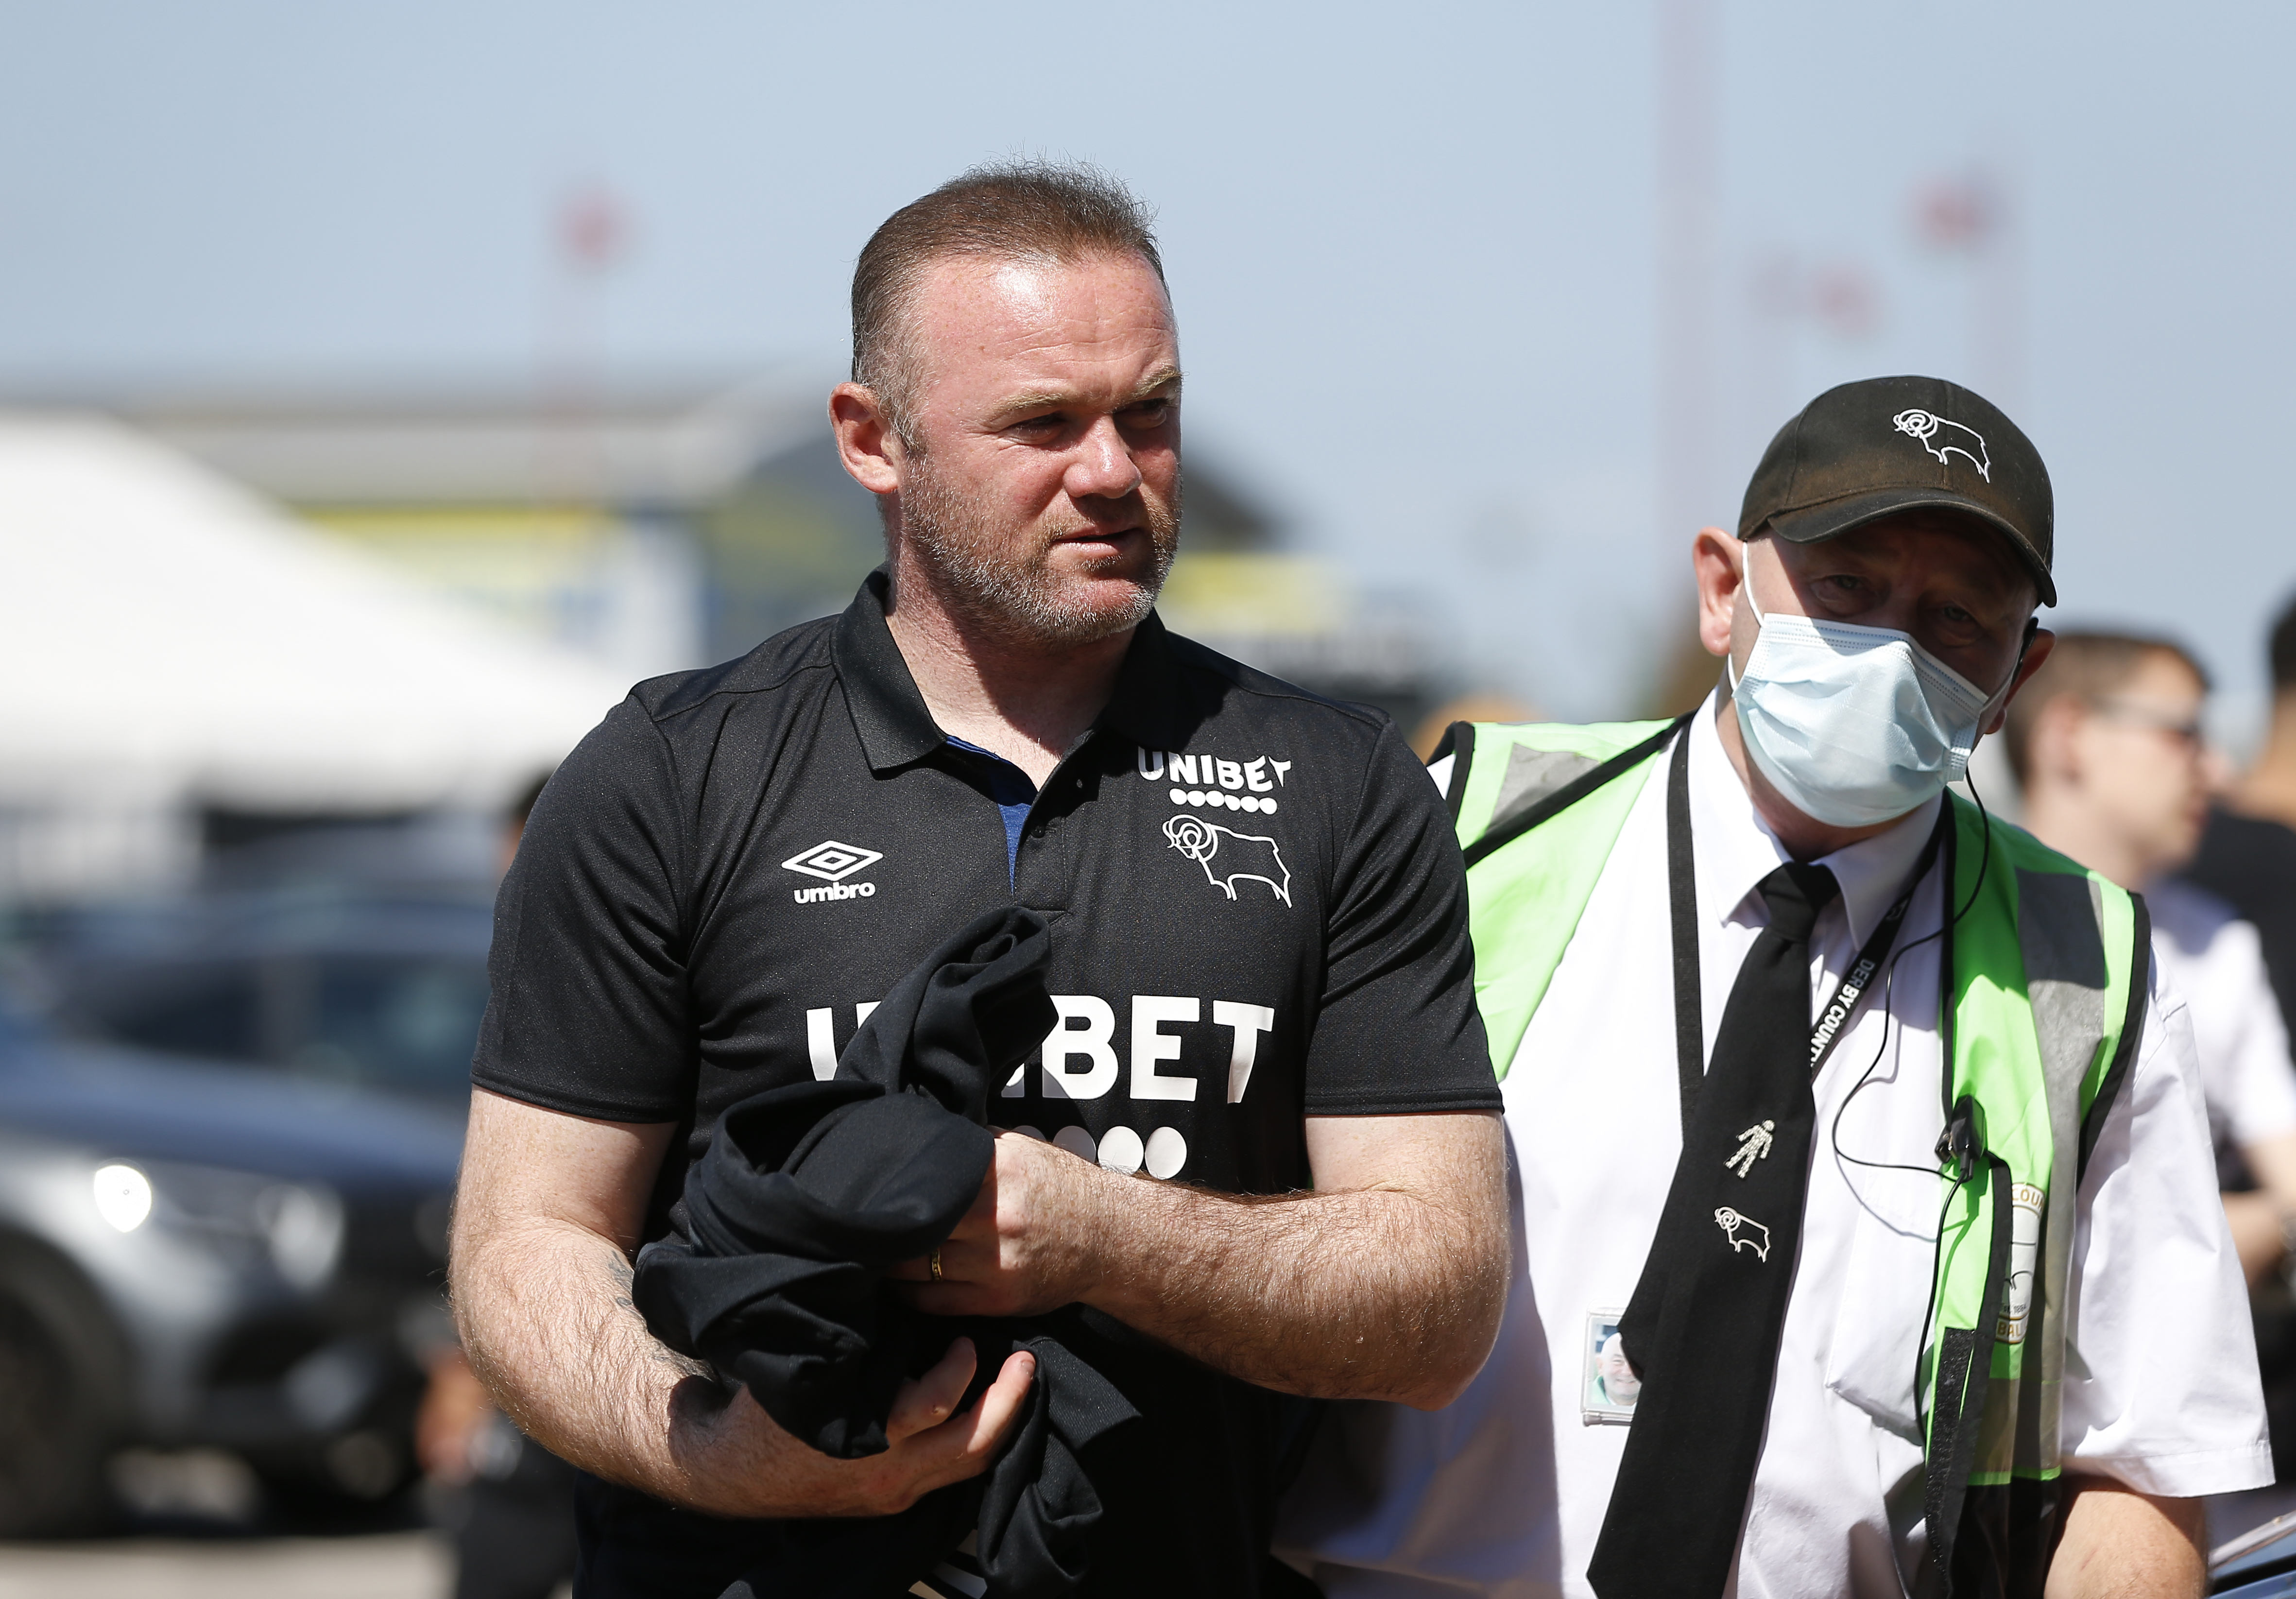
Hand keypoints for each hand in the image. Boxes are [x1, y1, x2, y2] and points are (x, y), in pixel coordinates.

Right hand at [685, 1336, 1035, 1517]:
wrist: (733, 1472)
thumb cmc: (768, 1408)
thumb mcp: (806, 1369)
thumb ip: (851, 1342)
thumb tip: (890, 1289)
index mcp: (867, 1436)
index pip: (935, 1405)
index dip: (960, 1369)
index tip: (963, 1338)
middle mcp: (889, 1474)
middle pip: (973, 1446)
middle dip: (1008, 1402)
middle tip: (1024, 1361)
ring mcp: (895, 1493)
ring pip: (969, 1466)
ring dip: (1001, 1423)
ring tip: (1017, 1382)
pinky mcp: (895, 1500)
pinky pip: (950, 1474)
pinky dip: (974, 1441)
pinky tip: (986, 1410)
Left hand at [887, 1130, 1116, 1317]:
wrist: (1110, 1238)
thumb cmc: (1062, 1188)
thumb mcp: (1023, 1150)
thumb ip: (974, 1146)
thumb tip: (924, 1136)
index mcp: (998, 1172)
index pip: (924, 1178)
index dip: (889, 1187)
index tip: (865, 1190)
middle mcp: (995, 1216)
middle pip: (913, 1225)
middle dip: (882, 1227)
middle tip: (859, 1225)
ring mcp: (996, 1262)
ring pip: (916, 1267)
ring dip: (889, 1263)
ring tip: (872, 1254)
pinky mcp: (998, 1299)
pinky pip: (934, 1301)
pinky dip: (909, 1294)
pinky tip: (898, 1284)